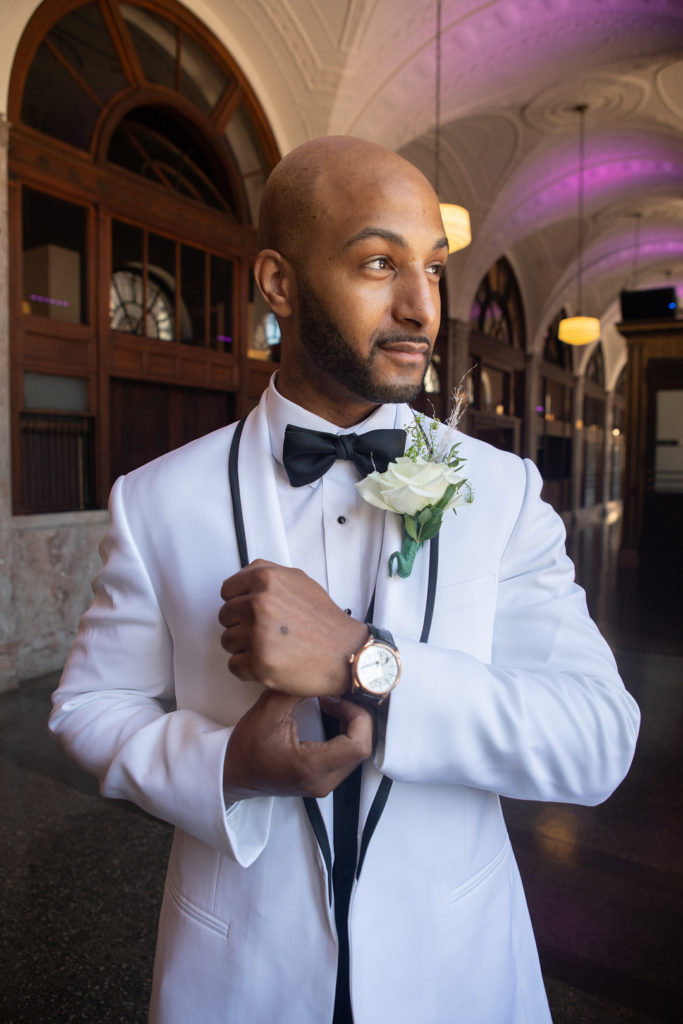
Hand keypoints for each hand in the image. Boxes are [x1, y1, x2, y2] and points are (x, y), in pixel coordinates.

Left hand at [219, 560, 368, 696]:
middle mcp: (259, 603)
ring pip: (227, 641)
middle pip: (225, 617)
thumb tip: (241, 578)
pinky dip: (248, 669)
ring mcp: (257, 633)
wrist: (346, 653)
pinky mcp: (259, 662)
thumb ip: (267, 574)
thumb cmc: (325, 621)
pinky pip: (234, 665)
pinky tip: (270, 662)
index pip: (227, 590)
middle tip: (267, 632)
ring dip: (245, 648)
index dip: (239, 602)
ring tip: (272, 647)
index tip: (252, 612)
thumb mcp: (299, 580)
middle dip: (242, 625)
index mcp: (266, 579)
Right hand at [223, 691, 373, 798]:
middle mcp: (321, 782)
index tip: (342, 699)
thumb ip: (295, 689)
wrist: (233, 772)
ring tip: (332, 705)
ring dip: (352, 724)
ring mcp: (324, 784)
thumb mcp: (268, 710)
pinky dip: (346, 733)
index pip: (359, 746)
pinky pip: (349, 755)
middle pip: (363, 747)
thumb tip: (319, 670)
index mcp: (309, 767)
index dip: (359, 716)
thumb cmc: (246, 748)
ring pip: (359, 752)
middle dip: (356, 716)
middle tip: (337, 698)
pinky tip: (332, 717)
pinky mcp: (324, 780)